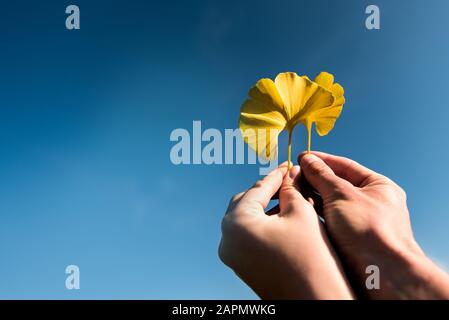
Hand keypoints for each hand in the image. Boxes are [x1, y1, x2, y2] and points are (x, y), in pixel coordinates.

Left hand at [218, 164, 353, 298]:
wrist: (315, 301)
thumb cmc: (310, 257)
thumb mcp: (301, 213)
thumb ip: (290, 189)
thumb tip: (289, 175)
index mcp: (237, 223)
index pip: (256, 189)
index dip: (275, 175)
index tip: (287, 166)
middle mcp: (227, 240)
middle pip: (245, 203)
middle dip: (267, 191)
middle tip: (287, 180)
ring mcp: (232, 255)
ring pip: (246, 220)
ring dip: (265, 208)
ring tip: (287, 198)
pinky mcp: (241, 266)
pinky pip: (248, 236)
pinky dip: (263, 224)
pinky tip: (282, 218)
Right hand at [299, 151, 448, 298]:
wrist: (381, 273)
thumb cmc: (371, 231)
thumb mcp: (342, 195)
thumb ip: (322, 176)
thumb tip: (308, 160)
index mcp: (378, 186)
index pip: (345, 166)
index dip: (322, 160)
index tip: (302, 157)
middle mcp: (371, 202)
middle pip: (336, 184)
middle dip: (314, 179)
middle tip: (292, 174)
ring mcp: (360, 222)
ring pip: (330, 204)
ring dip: (311, 197)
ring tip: (290, 191)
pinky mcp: (349, 239)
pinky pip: (328, 221)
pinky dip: (314, 214)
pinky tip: (298, 210)